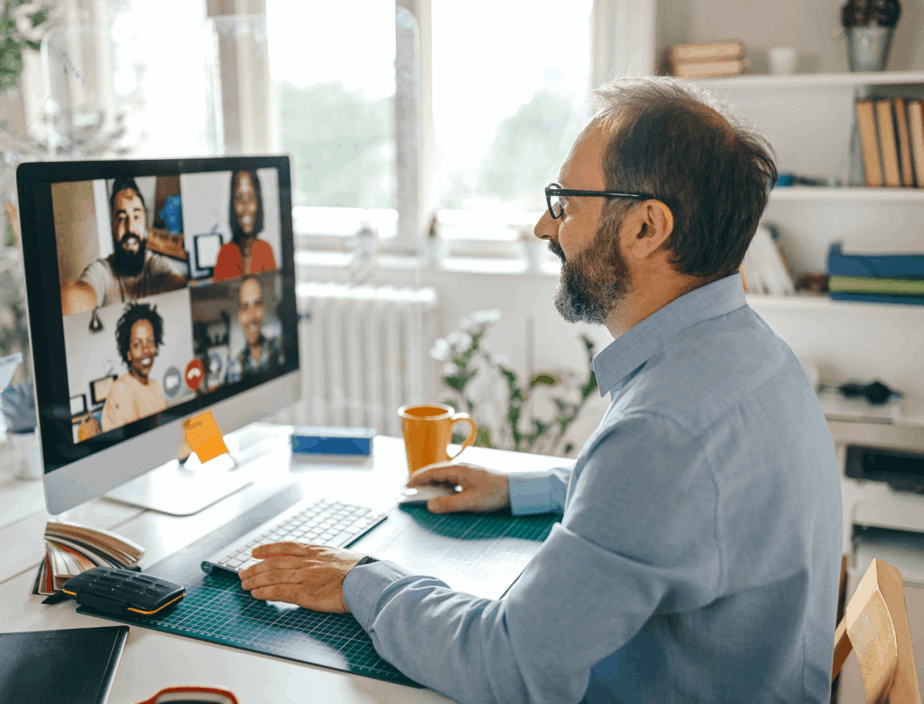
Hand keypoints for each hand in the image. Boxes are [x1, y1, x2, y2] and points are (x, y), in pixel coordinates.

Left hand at [238, 542, 366, 613]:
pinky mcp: (303, 594)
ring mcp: (303, 577)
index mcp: (314, 550)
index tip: (255, 552)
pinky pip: (278, 592)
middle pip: (273, 563)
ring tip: (245, 585)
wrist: (365, 580)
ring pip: (272, 576)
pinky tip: (256, 595)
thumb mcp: (340, 556)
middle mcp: (305, 561)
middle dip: (255, 568)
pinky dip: (264, 593)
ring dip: (255, 581)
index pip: (285, 547)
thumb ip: (325, 559)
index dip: (268, 549)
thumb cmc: (359, 570)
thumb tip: (321, 563)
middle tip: (243, 573)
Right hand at [407, 461, 509, 513]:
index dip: (418, 479)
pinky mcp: (471, 477)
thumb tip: (430, 505)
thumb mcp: (470, 502)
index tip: (406, 486)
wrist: (516, 489)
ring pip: (443, 476)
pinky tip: (443, 494)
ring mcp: (466, 472)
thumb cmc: (495, 494)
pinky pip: (451, 480)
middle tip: (411, 491)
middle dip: (422, 481)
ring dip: (433, 484)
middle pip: (435, 472)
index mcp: (458, 470)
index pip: (432, 472)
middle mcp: (460, 468)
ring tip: (424, 494)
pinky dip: (442, 486)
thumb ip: (449, 504)